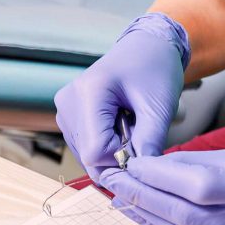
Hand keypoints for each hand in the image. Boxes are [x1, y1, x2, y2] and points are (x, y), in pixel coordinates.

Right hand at [54, 13, 190, 182]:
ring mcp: (64, 111)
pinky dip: (106, 146)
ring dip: (113, 152)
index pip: (96, 151)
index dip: (122, 159)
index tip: (144, 148)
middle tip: (140, 133)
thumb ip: (150, 142)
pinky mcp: (68, 118)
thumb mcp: (159, 106)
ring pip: (87, 156)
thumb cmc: (155, 69)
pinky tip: (120, 126)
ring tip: (131, 125)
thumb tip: (141, 176)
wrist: (146, 48)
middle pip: (89, 156)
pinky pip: (85, 148)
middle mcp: (67, 103)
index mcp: (88, 93)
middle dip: (118, 156)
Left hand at [105, 149, 224, 224]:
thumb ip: (204, 165)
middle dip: (144, 196)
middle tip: (116, 180)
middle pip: (186, 213)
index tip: (136, 164)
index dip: (163, 177)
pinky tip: (145, 217)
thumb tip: (154, 165)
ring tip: (120, 197)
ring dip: (147, 215)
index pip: (203, 186)